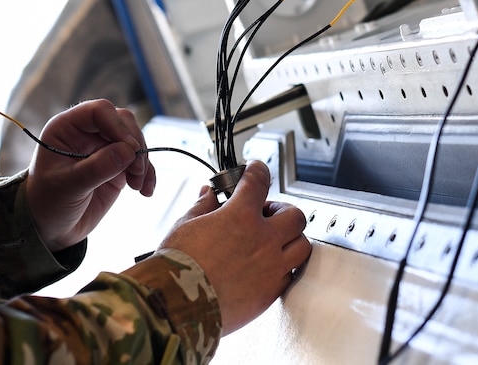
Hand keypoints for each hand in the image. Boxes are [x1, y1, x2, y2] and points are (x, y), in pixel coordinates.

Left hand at [26, 99, 156, 252]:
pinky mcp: (117, 164)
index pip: (99, 111)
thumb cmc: (47, 203)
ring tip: (138, 185)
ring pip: (135, 140)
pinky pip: (139, 161)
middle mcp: (87, 133)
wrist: (51, 228)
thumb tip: (129, 151)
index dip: (117, 126)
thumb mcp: (68, 186)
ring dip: (142, 161)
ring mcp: (104, 148)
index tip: (130, 150)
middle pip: (123, 121)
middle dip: (134, 145)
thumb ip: (97, 168)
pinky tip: (146, 190)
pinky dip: (147, 173)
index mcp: (67, 128)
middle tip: (136, 171)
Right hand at [150, 160, 311, 333]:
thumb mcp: (185, 224)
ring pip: (301, 246)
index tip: (256, 170)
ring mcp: (271, 268)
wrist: (176, 306)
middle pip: (295, 215)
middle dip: (283, 210)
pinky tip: (265, 266)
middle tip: (267, 213)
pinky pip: (289, 274)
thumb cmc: (177, 266)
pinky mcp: (270, 294)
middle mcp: (263, 240)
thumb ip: (203, 206)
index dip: (258, 170)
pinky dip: (281, 267)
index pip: (259, 181)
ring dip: (290, 239)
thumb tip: (209, 194)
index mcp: (241, 217)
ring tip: (273, 240)